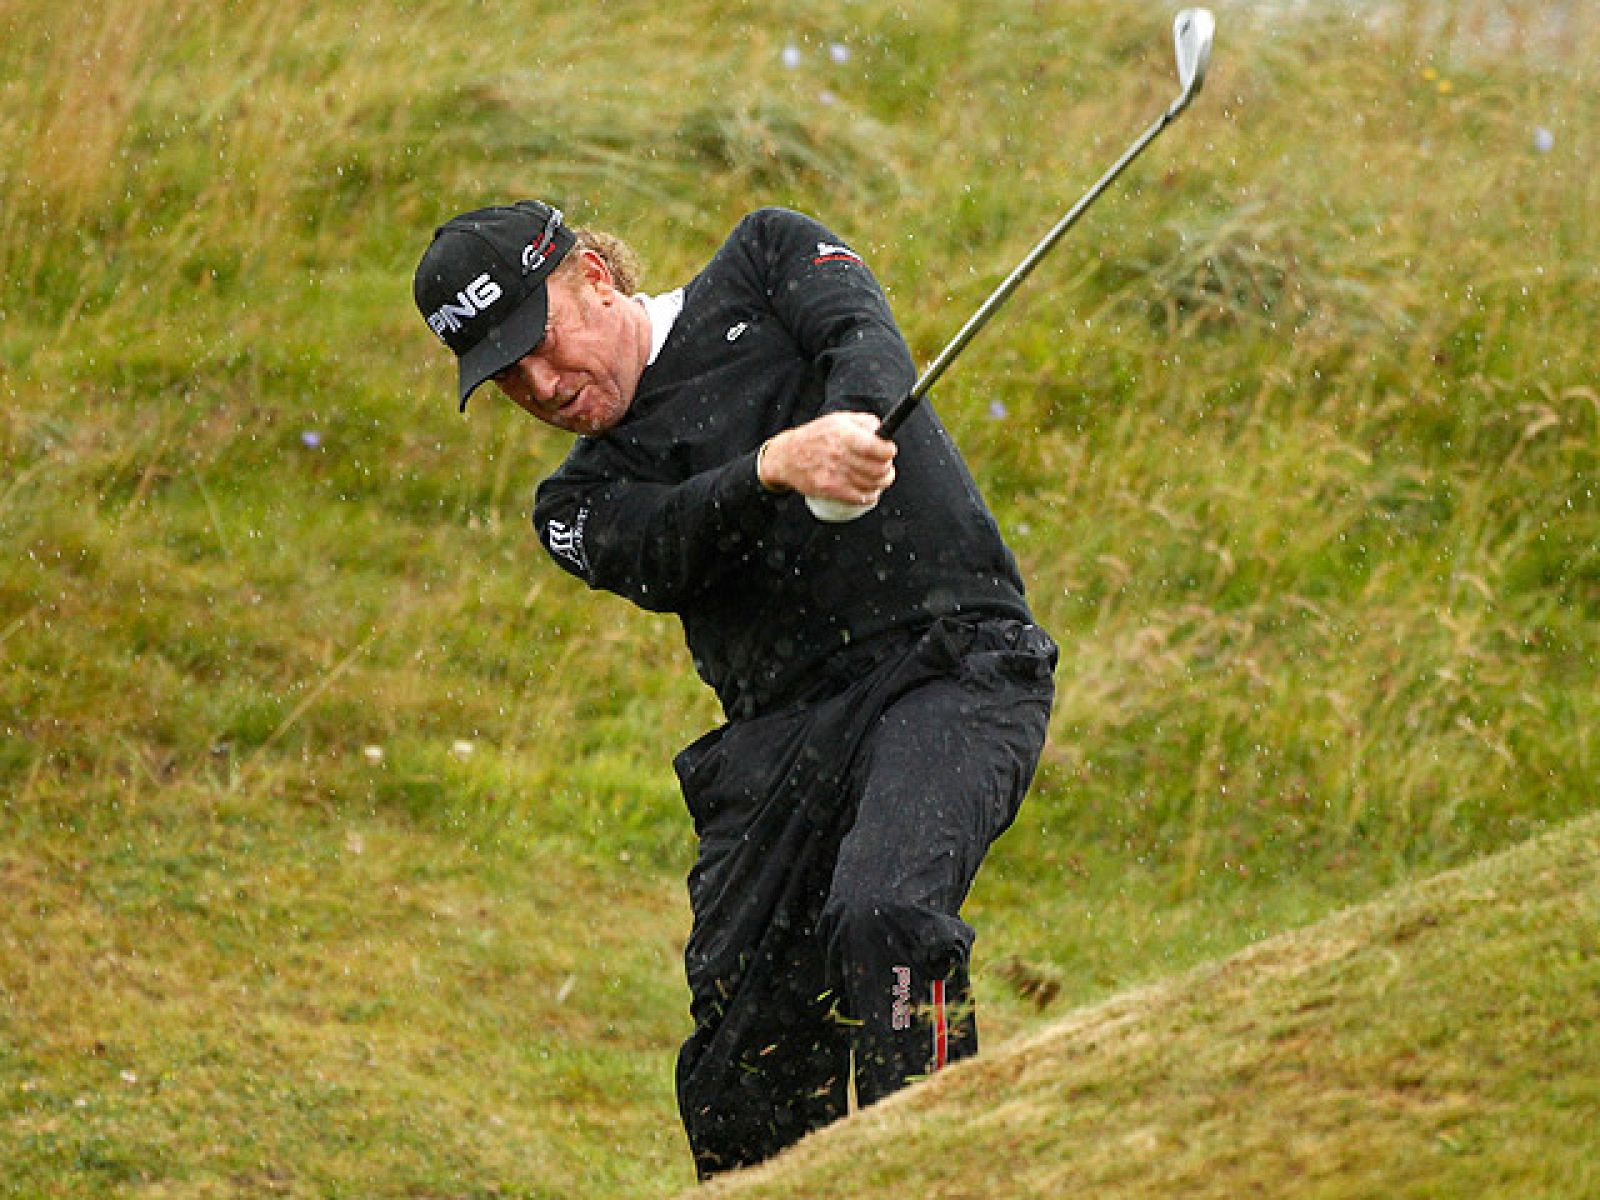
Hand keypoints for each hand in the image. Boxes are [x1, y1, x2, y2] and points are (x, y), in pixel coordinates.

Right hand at [758, 412, 895, 506]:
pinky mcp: (830, 489)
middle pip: (878, 469)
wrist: (787, 456)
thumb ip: (864, 422)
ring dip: (880, 483)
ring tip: (878, 478)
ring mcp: (835, 474)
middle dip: (887, 469)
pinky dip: (869, 496)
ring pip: (872, 485)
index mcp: (844, 434)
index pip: (877, 448)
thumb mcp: (839, 420)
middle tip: (884, 466)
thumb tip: (884, 432)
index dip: (888, 451)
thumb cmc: (816, 436)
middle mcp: (839, 454)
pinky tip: (869, 490)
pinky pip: (859, 498)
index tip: (888, 451)